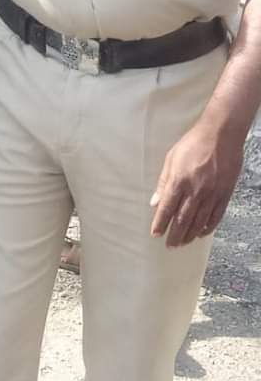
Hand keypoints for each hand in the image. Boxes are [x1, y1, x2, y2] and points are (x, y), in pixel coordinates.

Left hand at [150, 120, 243, 247]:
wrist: (220, 135)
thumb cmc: (193, 143)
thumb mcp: (171, 158)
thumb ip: (163, 181)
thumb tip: (155, 201)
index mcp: (179, 181)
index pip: (167, 208)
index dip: (161, 223)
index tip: (156, 234)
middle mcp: (195, 191)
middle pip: (183, 219)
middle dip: (175, 235)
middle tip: (169, 245)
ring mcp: (211, 194)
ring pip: (199, 221)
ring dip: (190, 234)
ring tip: (183, 242)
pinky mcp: (224, 194)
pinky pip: (216, 216)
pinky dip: (208, 227)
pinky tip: (202, 233)